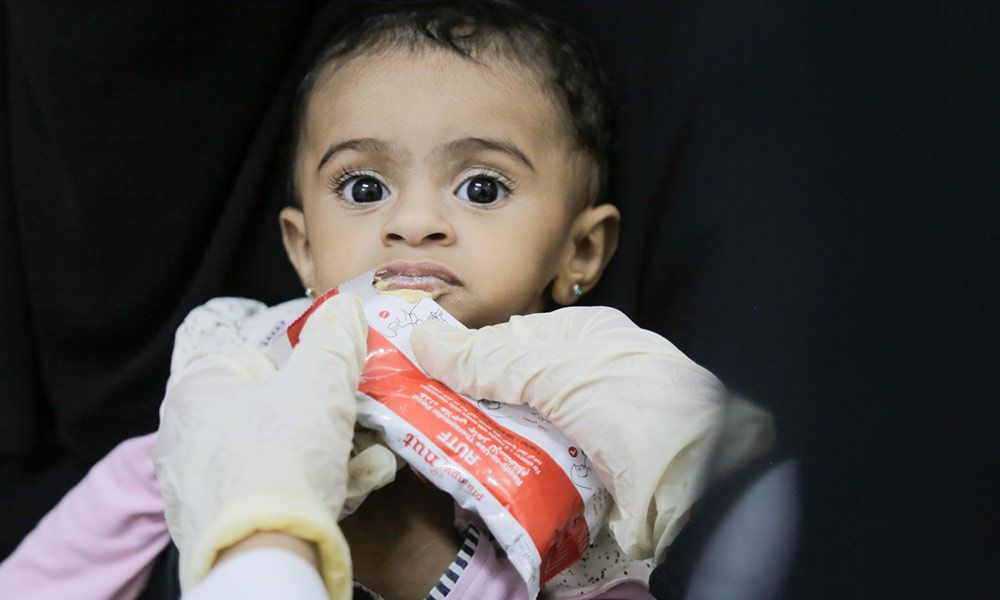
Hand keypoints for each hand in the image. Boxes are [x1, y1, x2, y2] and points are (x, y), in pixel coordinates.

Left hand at [154, 294, 390, 597]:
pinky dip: (310, 489)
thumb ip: (335, 339)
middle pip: (271, 412)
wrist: (263, 555)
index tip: (337, 380)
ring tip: (372, 459)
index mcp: (196, 392)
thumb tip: (343, 309)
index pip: (255, 360)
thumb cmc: (282, 456)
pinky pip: (270, 495)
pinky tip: (352, 487)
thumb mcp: (321, 383)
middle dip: (324, 418)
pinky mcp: (217, 529)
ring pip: (276, 457)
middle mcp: (185, 438)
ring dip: (328, 455)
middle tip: (361, 422)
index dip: (303, 367)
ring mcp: (199, 488)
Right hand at [411, 306, 773, 561]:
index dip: (467, 355)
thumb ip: (489, 359)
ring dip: (486, 444)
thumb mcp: (555, 371)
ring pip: (522, 433)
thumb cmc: (640, 405)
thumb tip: (422, 341)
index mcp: (588, 337)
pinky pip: (539, 470)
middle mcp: (590, 379)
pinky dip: (512, 476)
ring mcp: (593, 429)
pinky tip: (482, 483)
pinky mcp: (593, 475)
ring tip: (439, 453)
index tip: (422, 372)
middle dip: (472, 405)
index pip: (511, 340)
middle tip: (422, 420)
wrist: (702, 483)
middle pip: (513, 390)